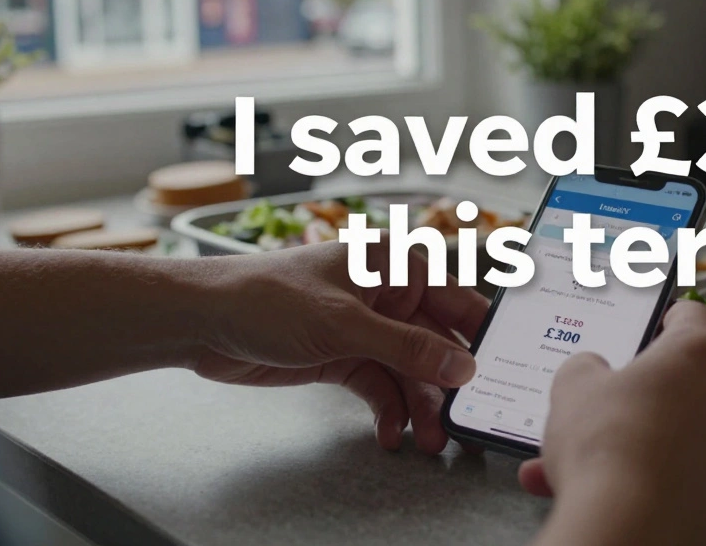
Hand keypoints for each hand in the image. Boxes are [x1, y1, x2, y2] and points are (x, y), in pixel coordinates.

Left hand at [192, 239, 487, 453]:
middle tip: (464, 418)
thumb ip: (406, 346)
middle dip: (447, 383)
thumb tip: (461, 365)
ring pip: (408, 371)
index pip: (454, 298)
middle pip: (433, 342)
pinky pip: (379, 386)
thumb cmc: (266, 296)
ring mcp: (364, 327)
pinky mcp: (342, 357)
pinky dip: (387, 410)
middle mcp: (384, 294)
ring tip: (428, 439)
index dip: (479, 333)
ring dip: (419, 406)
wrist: (203, 322)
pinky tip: (391, 433)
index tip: (502, 368)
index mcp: (392, 265)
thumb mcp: (345, 323)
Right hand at [521, 301, 705, 545]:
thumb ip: (586, 369)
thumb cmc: (608, 447)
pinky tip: (609, 493)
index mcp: (699, 354)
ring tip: (580, 465)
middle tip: (604, 408)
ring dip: (641, 444)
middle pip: (690, 383)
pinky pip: (689, 478)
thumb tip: (592, 373)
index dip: (666, 318)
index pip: (691, 317)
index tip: (652, 326)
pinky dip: (655, 481)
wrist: (630, 530)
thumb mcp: (573, 387)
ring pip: (684, 436)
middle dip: (646, 396)